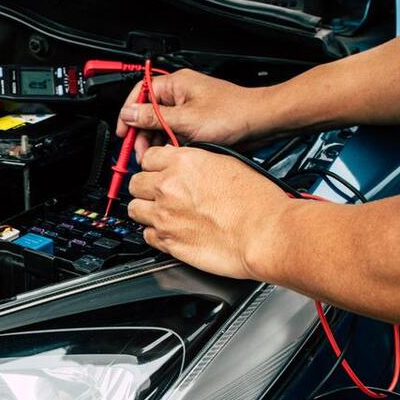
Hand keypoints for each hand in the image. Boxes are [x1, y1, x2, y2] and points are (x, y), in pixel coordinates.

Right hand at [116, 69, 281, 161]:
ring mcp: (189, 108)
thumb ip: (153, 118)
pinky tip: (172, 155)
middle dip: (143, 134)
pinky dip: (172, 144)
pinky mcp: (197, 122)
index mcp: (176, 84)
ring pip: (162, 126)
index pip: (140, 93)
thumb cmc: (233, 114)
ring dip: (158, 142)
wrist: (261, 122)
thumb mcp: (186, 120)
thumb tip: (129, 114)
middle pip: (149, 113)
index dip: (128, 113)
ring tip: (156, 158)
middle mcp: (180, 94)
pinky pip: (176, 132)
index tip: (124, 133)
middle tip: (140, 153)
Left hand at [127, 146, 290, 279]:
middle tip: (160, 194)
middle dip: (146, 188)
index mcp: (183, 162)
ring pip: (134, 209)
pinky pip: (146, 235)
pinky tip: (170, 231)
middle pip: (135, 183)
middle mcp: (168, 187)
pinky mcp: (167, 241)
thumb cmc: (257, 202)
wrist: (265, 233)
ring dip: (146, 210)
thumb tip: (186, 165)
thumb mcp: (228, 163)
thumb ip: (198, 163)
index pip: (148, 158)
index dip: (154, 166)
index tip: (158, 171)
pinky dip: (155, 234)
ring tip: (162, 213)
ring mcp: (164, 215)